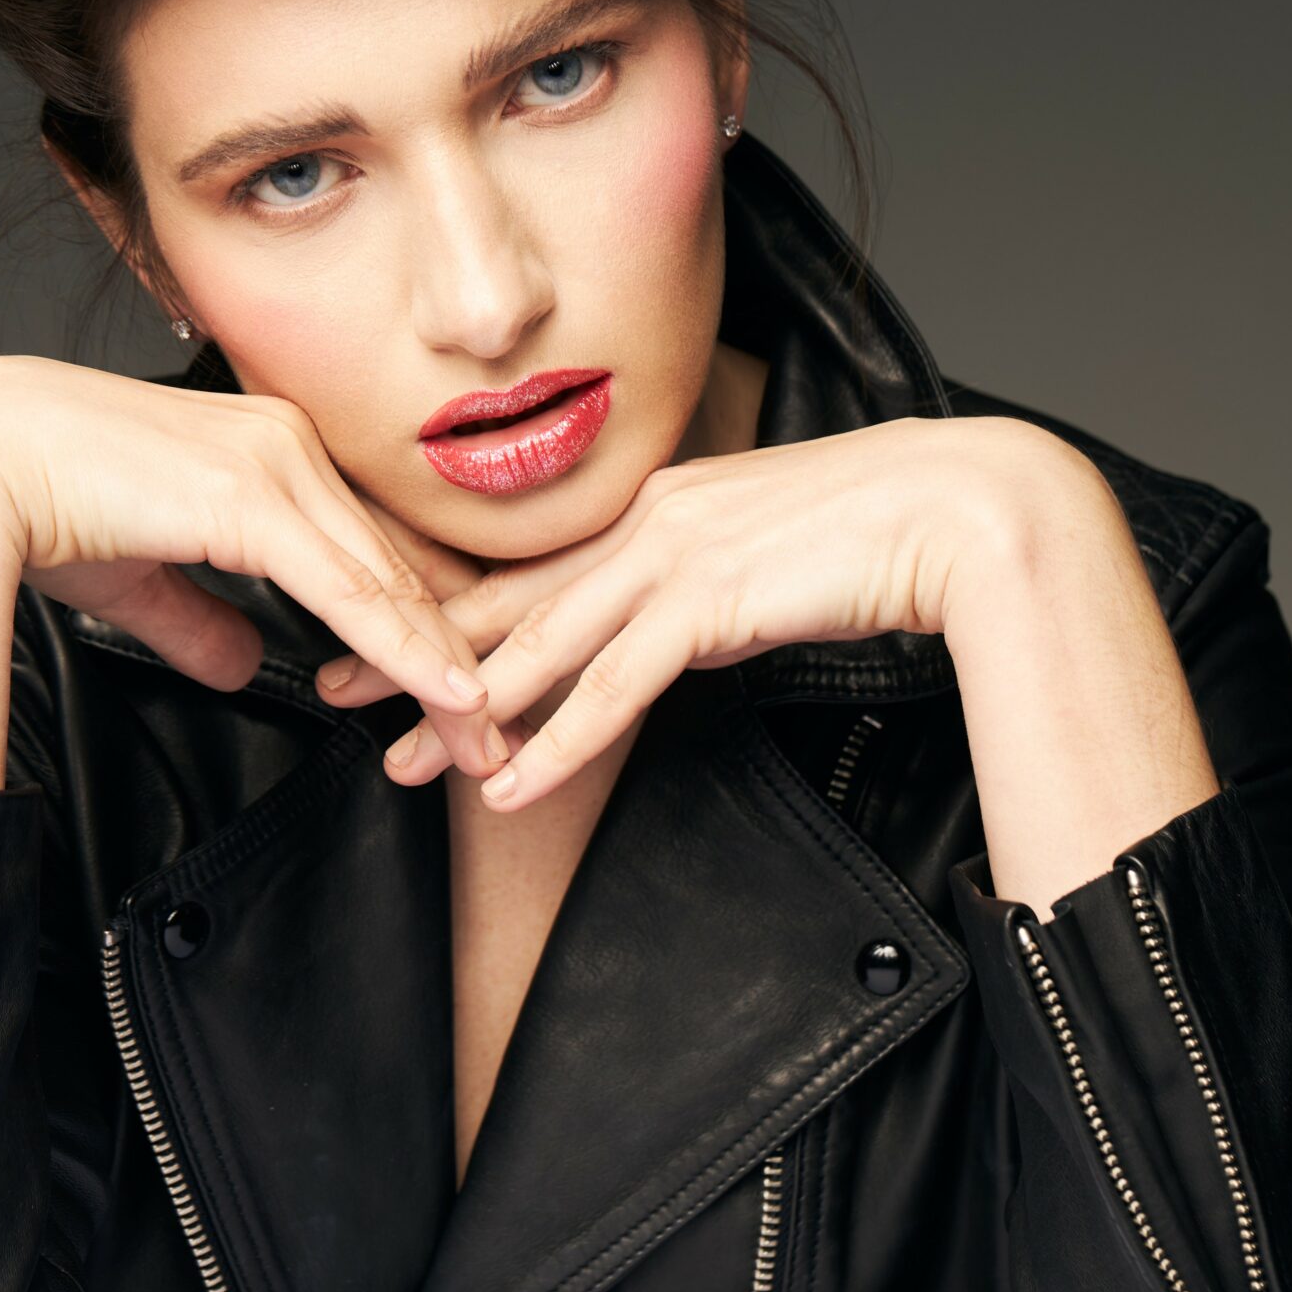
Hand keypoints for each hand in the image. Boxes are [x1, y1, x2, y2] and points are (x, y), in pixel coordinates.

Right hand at [0, 354, 511, 780]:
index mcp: (268, 452)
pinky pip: (353, 590)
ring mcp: (277, 463)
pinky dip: (410, 650)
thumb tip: (243, 665)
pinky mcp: (253, 495)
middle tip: (496, 731)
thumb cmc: (38, 500)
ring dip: (448, 670)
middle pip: (398, 568)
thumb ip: (200, 616)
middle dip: (453, 657)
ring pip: (390, 584)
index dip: (418, 626)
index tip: (457, 688)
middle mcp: (289, 446)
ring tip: (490, 740)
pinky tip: (454, 696)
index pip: (367, 550)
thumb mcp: (141, 571)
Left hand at [315, 415, 1070, 807]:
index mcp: (658, 506)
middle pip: (509, 601)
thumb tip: (681, 636)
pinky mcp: (714, 597)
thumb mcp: (768, 557)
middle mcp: (650, 522)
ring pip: (546, 643)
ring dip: (467, 709)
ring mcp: (677, 554)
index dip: (448, 608)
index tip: (378, 635)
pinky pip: (619, 684)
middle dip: (413, 650)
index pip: (534, 569)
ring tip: (402, 762)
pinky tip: (514, 785)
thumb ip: (711, 592)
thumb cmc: (878, 530)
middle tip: (332, 689)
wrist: (959, 506)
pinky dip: (560, 738)